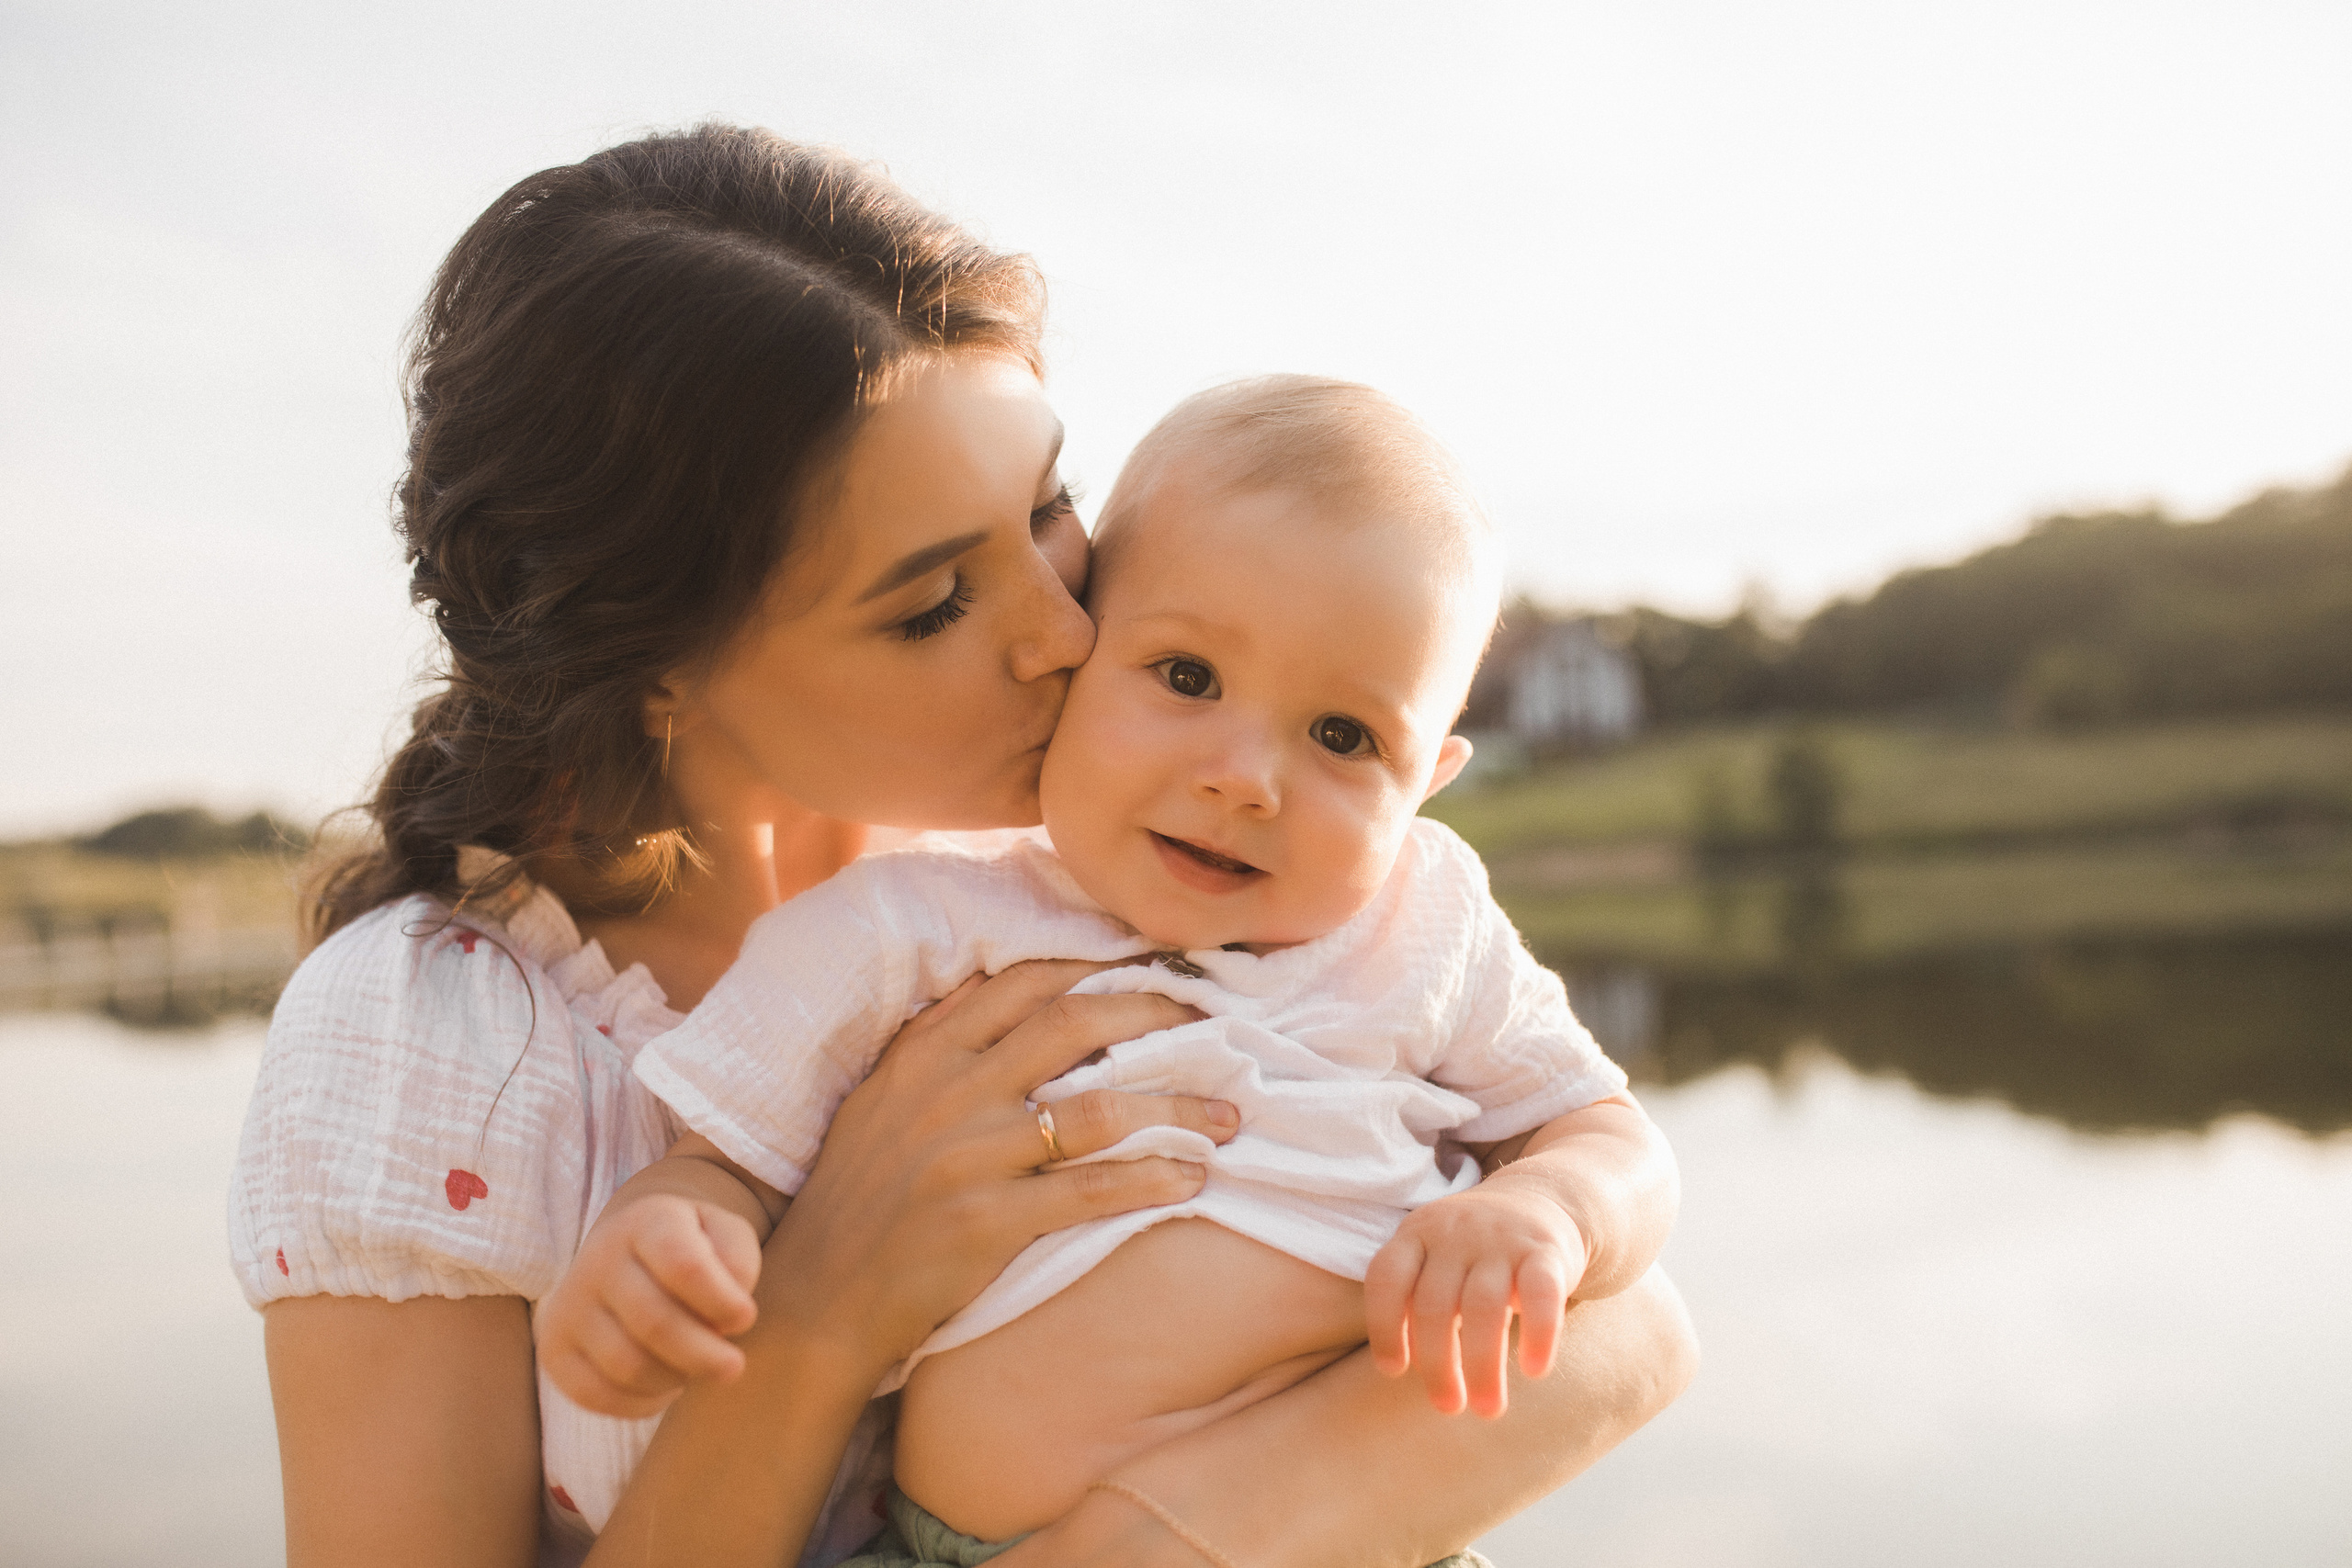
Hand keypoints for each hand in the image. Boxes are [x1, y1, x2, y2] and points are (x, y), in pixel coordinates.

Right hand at [537, 1193, 762, 1418]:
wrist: (630, 1256)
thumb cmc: (695, 1250)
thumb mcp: (726, 1236)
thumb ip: (738, 1261)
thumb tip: (730, 1308)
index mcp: (647, 1221)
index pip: (683, 1266)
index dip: (720, 1301)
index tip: (745, 1318)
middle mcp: (598, 1258)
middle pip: (654, 1322)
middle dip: (703, 1354)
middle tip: (733, 1366)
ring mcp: (568, 1304)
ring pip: (627, 1364)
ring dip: (675, 1377)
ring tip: (697, 1368)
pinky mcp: (554, 1348)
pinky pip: (597, 1394)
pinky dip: (641, 1401)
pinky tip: (666, 1385)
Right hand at [756, 959, 1239, 1371]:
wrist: (817, 1299)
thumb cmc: (856, 1198)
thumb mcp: (879, 1100)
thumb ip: (934, 1040)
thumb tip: (990, 981)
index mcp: (924, 1054)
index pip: (1026, 982)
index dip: (1102, 965)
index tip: (1160, 965)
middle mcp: (947, 1093)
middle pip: (1074, 1025)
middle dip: (1156, 1015)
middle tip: (1217, 1024)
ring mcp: (967, 1157)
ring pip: (1098, 1110)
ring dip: (1176, 1108)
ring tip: (1230, 1116)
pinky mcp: (986, 1223)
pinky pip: (1090, 1190)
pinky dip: (1151, 1179)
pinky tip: (1192, 1177)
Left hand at [1363, 1180, 1587, 1417]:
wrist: (1547, 1198)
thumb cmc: (1477, 1249)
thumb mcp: (1436, 1257)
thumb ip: (1415, 1300)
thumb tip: (1404, 1368)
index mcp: (1417, 1233)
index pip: (1386, 1278)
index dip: (1383, 1327)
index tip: (1394, 1371)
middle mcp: (1454, 1232)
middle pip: (1434, 1304)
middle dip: (1438, 1365)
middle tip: (1449, 1407)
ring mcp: (1501, 1239)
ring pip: (1484, 1306)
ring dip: (1483, 1365)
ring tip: (1488, 1409)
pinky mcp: (1546, 1251)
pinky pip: (1540, 1296)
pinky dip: (1537, 1335)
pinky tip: (1534, 1371)